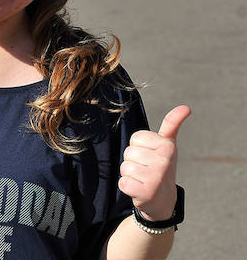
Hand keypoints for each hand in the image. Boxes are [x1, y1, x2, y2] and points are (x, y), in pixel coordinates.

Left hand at [119, 105, 189, 220]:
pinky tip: (140, 190)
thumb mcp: (168, 145)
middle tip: (147, 170)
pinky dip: (127, 187)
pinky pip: (122, 183)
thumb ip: (172, 124)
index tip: (151, 156)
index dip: (139, 148)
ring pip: (124, 167)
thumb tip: (185, 107)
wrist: (164, 200)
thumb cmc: (161, 166)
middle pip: (128, 153)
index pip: (135, 138)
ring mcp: (156, 178)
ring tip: (144, 179)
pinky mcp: (145, 193)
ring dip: (130, 175)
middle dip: (134, 162)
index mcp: (167, 146)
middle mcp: (164, 161)